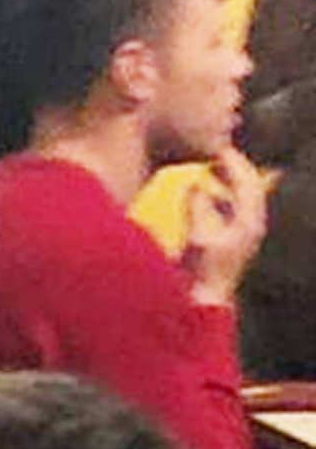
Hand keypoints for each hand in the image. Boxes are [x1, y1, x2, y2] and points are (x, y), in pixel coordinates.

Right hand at [182, 145, 270, 303]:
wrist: (203, 302)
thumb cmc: (201, 273)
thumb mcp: (198, 237)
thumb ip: (198, 207)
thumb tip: (197, 184)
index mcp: (249, 221)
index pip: (247, 180)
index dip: (232, 162)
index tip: (217, 147)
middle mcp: (251, 225)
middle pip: (249, 186)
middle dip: (233, 167)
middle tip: (215, 151)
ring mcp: (243, 233)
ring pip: (242, 196)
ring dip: (227, 180)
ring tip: (210, 167)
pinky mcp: (232, 240)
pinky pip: (231, 208)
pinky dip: (220, 195)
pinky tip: (204, 193)